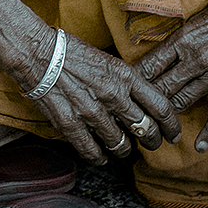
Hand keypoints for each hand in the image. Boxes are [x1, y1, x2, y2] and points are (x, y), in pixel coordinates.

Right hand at [0, 0, 180, 164]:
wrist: (35, 50)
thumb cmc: (68, 50)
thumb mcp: (105, 58)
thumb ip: (123, 80)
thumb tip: (137, 97)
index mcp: (124, 75)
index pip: (161, 106)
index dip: (171, 124)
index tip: (173, 133)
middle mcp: (113, 95)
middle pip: (145, 130)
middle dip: (152, 141)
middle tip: (151, 144)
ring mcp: (92, 112)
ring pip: (120, 144)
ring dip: (124, 150)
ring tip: (123, 150)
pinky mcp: (71, 124)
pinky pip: (91, 150)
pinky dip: (98, 158)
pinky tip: (100, 158)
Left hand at [135, 0, 207, 151]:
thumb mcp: (194, 20)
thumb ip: (178, 41)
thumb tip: (156, 57)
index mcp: (183, 40)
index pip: (150, 66)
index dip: (136, 80)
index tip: (126, 89)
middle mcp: (197, 60)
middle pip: (162, 87)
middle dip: (147, 101)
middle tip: (135, 112)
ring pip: (183, 102)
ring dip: (169, 114)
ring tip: (156, 126)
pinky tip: (198, 146)